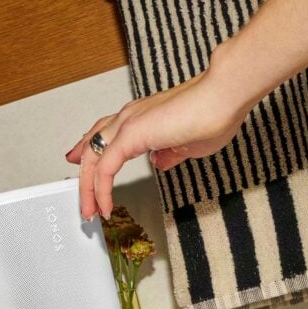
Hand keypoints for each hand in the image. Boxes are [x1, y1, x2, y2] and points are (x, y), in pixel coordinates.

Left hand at [65, 69, 247, 219]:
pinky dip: (101, 189)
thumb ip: (170, 153)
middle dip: (84, 177)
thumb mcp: (188, 144)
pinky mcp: (130, 134)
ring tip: (90, 211)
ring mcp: (128, 123)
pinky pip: (105, 167)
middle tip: (84, 202)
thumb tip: (160, 161)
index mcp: (141, 117)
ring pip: (93, 157)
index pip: (105, 135)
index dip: (91, 154)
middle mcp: (130, 116)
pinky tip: (105, 206)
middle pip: (92, 147)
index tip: (85, 172)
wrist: (223, 97)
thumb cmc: (214, 114)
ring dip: (88, 188)